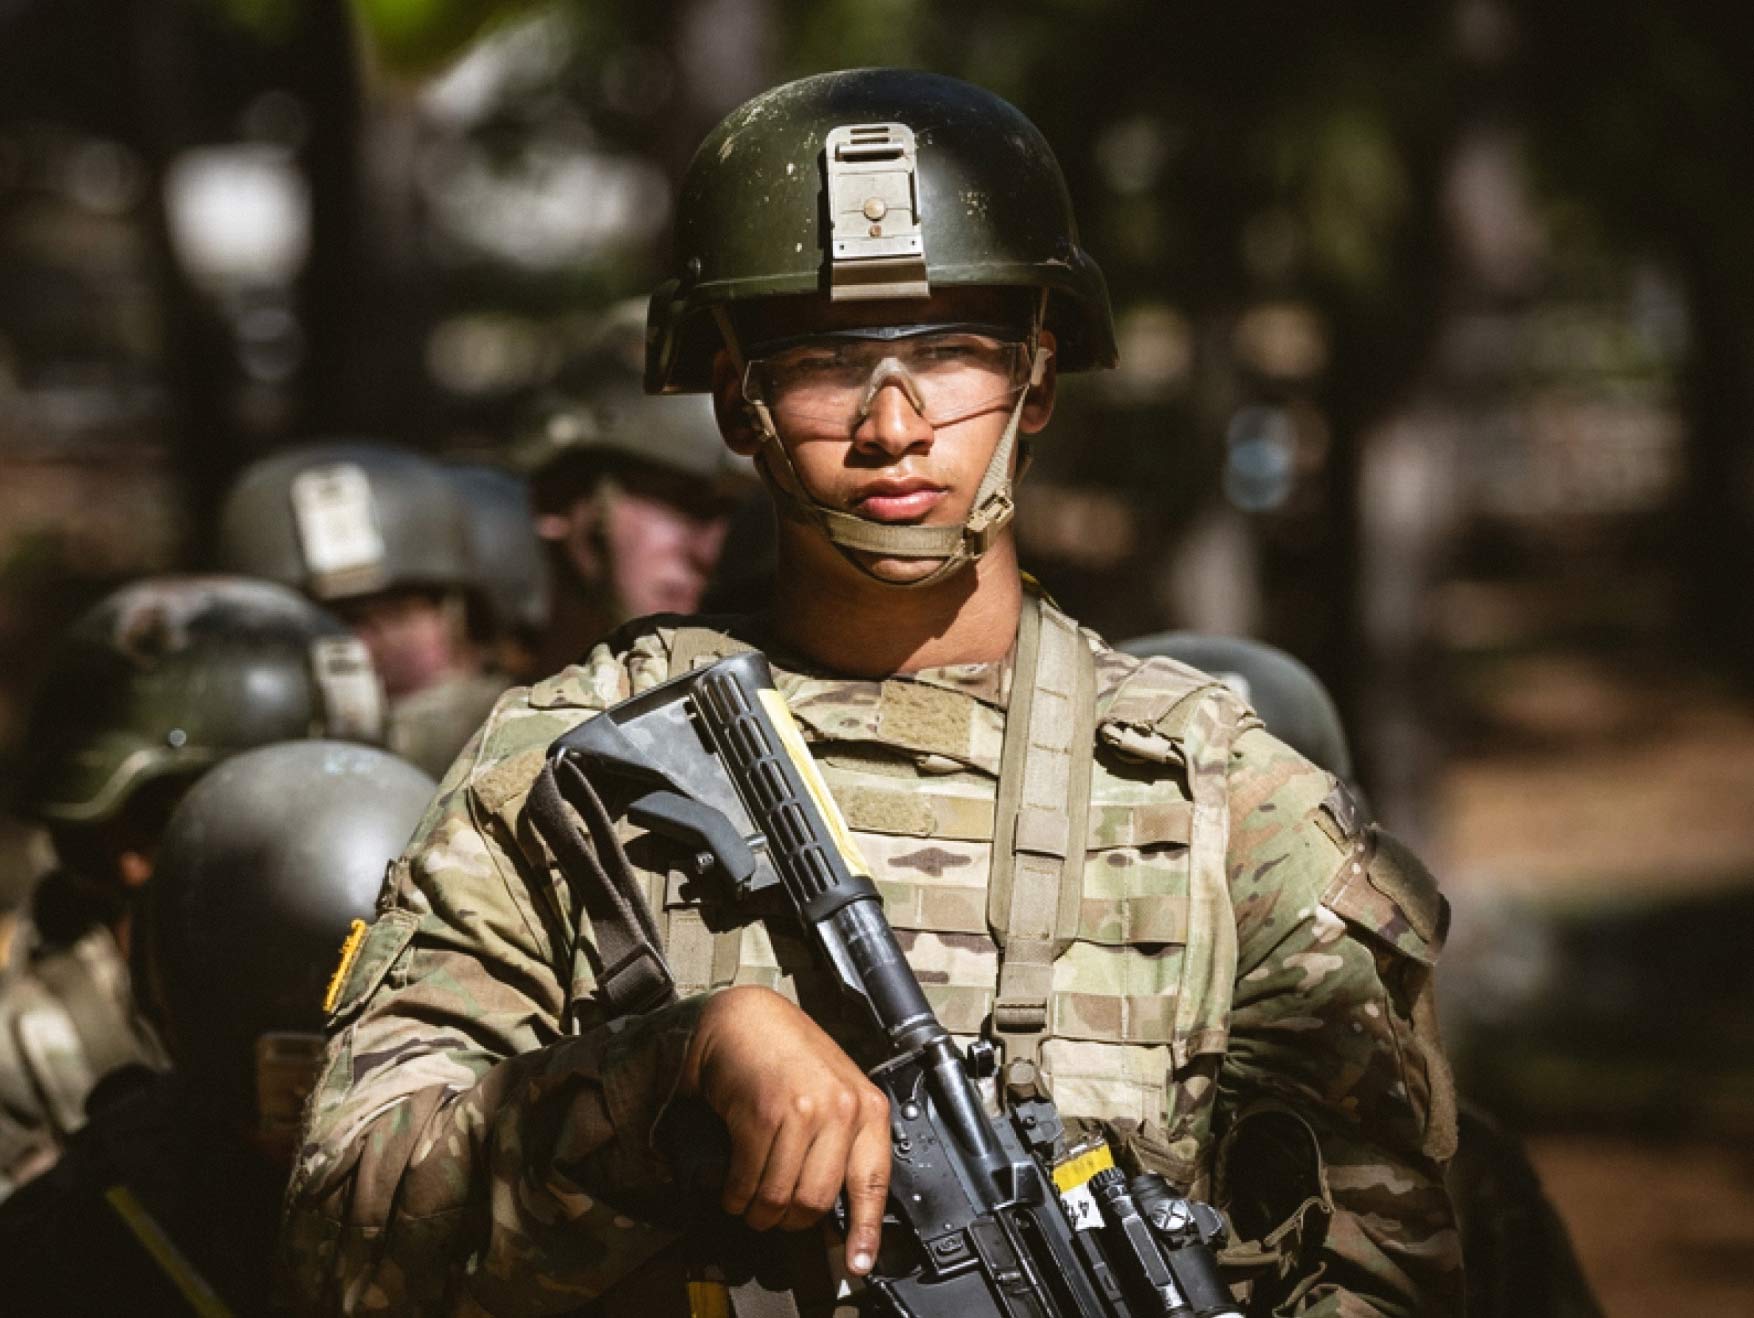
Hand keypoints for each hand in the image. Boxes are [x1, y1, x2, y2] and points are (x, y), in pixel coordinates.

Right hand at [681, 985, 890, 1275]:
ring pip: (780, 1196)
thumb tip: (838, 1200)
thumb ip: (843, 1137)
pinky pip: (748, 1180)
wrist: (744, 1019)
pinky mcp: (762, 1114)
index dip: (866, 1230)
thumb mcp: (834, 1089)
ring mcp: (803, 1111)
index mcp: (867, 1106)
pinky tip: (733, 1187)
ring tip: (750, 1202)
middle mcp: (841, 1109)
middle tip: (777, 1216)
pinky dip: (735, 1194)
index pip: (873, 1181)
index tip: (858, 1261)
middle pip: (817, 1201)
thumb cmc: (788, 1052)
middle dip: (790, 1220)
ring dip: (758, 1211)